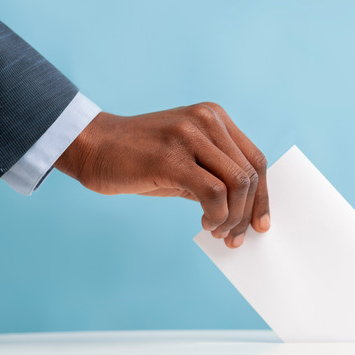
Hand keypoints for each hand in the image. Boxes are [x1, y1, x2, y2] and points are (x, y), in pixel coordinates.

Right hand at [54, 102, 269, 247]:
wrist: (91, 146)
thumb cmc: (139, 158)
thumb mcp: (186, 160)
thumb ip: (215, 175)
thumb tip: (244, 213)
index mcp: (214, 117)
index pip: (255, 159)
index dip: (262, 196)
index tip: (259, 224)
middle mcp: (207, 120)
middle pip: (250, 174)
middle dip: (247, 213)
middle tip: (233, 237)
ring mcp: (190, 135)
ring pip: (237, 183)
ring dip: (233, 217)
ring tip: (217, 231)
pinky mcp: (173, 157)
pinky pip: (214, 192)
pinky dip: (217, 215)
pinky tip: (205, 223)